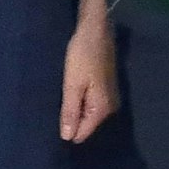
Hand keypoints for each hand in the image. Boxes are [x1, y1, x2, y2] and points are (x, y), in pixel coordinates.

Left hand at [60, 16, 118, 142]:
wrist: (96, 30)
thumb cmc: (82, 56)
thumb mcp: (72, 85)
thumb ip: (70, 112)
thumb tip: (67, 138)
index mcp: (102, 109)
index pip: (82, 133)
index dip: (67, 127)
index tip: (57, 115)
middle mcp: (111, 108)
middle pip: (86, 124)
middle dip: (73, 117)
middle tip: (61, 101)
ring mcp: (111, 98)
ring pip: (88, 113)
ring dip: (76, 106)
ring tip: (66, 93)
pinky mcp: (108, 88)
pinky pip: (92, 103)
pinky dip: (82, 98)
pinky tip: (74, 87)